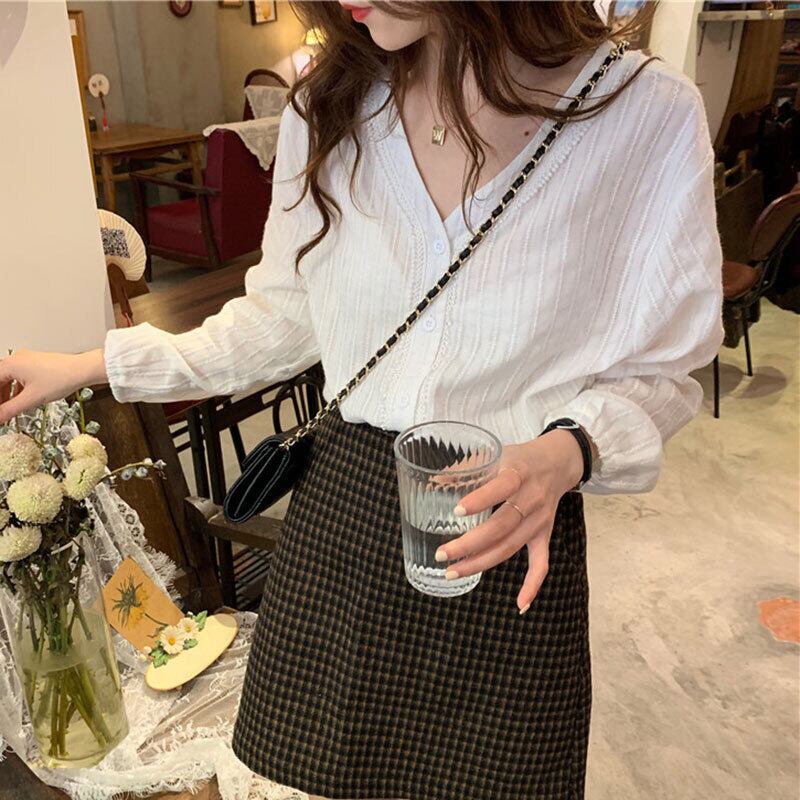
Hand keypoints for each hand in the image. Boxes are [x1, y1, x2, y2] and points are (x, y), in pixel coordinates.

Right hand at [0, 348, 106, 424]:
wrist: (82, 370)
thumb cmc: (61, 378)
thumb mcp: (31, 399)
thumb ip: (9, 410)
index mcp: (10, 364)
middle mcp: (16, 359)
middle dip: (0, 397)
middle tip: (1, 412)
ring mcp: (26, 360)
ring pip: (9, 379)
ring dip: (6, 394)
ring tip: (8, 409)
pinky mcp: (36, 363)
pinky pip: (19, 377)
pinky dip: (17, 389)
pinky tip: (20, 400)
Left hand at [434, 429, 585, 613]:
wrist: (556, 462)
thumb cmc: (518, 458)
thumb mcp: (494, 453)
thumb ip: (465, 468)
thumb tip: (432, 481)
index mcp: (518, 473)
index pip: (501, 487)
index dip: (480, 499)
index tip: (456, 510)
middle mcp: (532, 499)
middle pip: (502, 526)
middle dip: (471, 543)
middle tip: (442, 553)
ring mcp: (539, 520)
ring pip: (511, 546)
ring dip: (482, 563)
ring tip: (454, 572)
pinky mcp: (544, 534)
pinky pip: (541, 563)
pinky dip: (533, 584)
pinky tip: (520, 605)